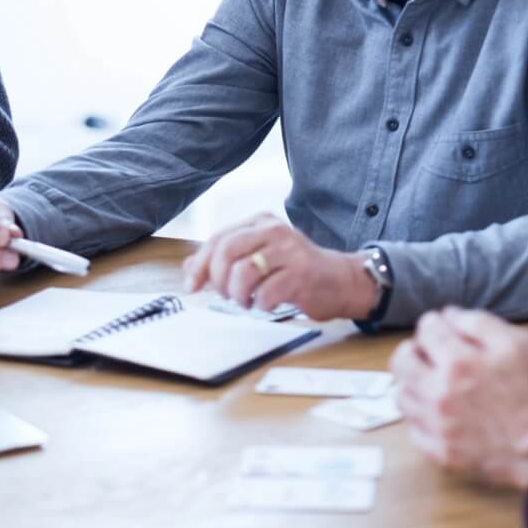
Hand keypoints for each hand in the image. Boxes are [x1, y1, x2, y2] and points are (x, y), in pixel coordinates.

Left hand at [180, 213, 376, 321]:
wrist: (340, 280)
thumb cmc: (294, 270)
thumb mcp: (259, 257)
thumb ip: (225, 260)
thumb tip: (188, 269)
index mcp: (260, 222)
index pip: (218, 238)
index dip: (200, 265)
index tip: (191, 287)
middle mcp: (274, 230)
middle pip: (227, 250)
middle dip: (218, 279)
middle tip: (226, 295)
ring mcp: (289, 250)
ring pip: (244, 271)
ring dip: (238, 294)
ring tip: (246, 301)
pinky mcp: (301, 273)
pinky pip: (267, 291)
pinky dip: (260, 304)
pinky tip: (266, 304)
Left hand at [390, 307, 527, 490]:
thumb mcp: (517, 344)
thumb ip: (479, 322)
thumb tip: (448, 314)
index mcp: (457, 362)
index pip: (426, 329)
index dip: (434, 323)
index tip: (441, 327)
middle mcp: (439, 393)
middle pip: (401, 362)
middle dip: (413, 349)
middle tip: (427, 351)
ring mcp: (438, 426)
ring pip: (402, 396)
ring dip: (411, 382)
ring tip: (430, 379)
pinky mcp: (442, 452)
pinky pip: (413, 430)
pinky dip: (419, 416)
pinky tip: (436, 410)